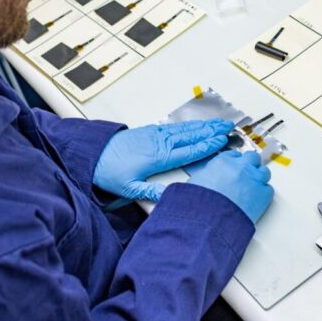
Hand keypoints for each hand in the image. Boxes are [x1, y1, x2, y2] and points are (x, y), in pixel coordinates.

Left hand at [94, 119, 232, 202]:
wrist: (93, 154)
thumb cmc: (109, 171)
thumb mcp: (129, 188)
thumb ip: (150, 192)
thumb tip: (169, 197)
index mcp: (158, 158)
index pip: (188, 151)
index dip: (207, 146)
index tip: (221, 142)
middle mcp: (159, 143)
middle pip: (191, 136)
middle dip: (210, 131)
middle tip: (228, 128)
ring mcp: (154, 135)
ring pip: (184, 129)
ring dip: (202, 126)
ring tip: (218, 123)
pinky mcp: (149, 131)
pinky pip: (173, 127)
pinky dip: (188, 125)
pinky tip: (194, 124)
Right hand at [188, 151, 273, 223]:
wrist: (212, 219)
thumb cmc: (201, 203)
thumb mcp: (197, 181)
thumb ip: (207, 175)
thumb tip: (207, 179)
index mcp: (224, 162)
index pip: (234, 155)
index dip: (235, 162)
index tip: (234, 167)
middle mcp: (241, 167)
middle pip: (252, 157)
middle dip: (250, 164)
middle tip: (246, 173)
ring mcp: (254, 179)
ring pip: (264, 171)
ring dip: (259, 177)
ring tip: (253, 186)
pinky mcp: (263, 195)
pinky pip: (268, 189)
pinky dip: (264, 193)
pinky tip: (257, 198)